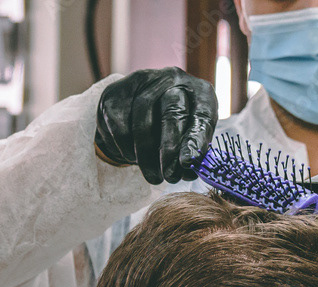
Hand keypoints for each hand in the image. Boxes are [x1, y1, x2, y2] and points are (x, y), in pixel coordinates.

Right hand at [94, 68, 217, 184]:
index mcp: (200, 90)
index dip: (196, 139)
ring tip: (154, 177)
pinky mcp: (115, 94)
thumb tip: (188, 173)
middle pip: (172, 112)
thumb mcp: (190, 133)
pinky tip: (133, 159)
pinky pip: (120, 127)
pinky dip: (127, 149)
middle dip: (170, 150)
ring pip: (142, 122)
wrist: (136, 105)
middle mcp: (172, 78)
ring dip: (146, 156)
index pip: (202, 113)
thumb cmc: (174, 125)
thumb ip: (192, 149)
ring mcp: (142, 82)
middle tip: (170, 177)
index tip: (189, 162)